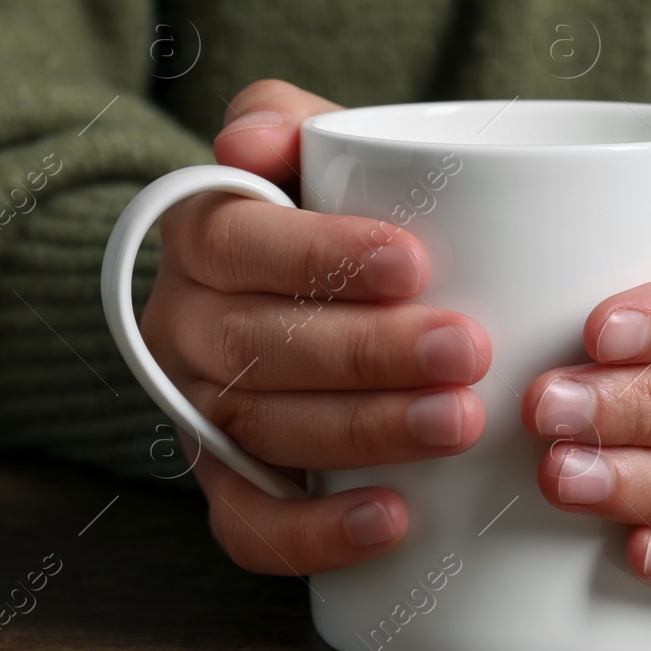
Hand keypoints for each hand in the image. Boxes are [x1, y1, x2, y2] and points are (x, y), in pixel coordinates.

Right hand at [141, 80, 491, 574]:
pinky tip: (393, 520)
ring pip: (265, 430)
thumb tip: (248, 140)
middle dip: (368, 353)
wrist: (298, 295)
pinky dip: (315, 532)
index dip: (320, 256)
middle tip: (467, 350)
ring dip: (366, 433)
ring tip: (458, 422)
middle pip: (259, 346)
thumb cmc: (325, 214)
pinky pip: (247, 524)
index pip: (237, 241)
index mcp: (200, 236)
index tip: (415, 262)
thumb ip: (283, 118)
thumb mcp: (307, 150)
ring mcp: (197, 410)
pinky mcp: (224, 482)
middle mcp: (182, 326)